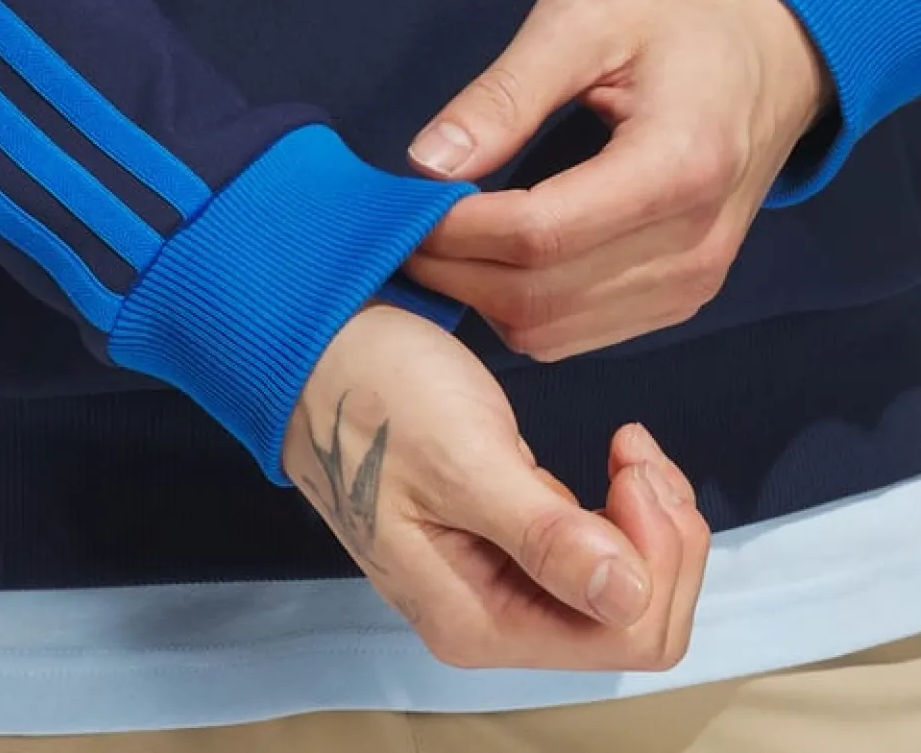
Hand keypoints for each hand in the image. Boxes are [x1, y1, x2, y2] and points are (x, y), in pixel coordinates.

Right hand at [285, 304, 709, 669]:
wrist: (320, 348)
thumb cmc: (376, 396)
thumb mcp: (461, 459)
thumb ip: (543, 535)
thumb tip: (628, 597)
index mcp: (475, 618)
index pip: (622, 633)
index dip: (653, 557)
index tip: (627, 467)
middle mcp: (491, 615)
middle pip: (632, 616)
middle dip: (661, 538)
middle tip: (633, 451)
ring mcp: (500, 579)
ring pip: (625, 584)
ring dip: (649, 517)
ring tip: (626, 445)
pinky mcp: (507, 539)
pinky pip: (599, 551)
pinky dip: (625, 505)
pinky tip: (609, 456)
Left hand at [405, 0, 832, 360]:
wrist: (775, 39)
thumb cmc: (676, 12)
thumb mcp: (583, 16)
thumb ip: (505, 92)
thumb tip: (428, 163)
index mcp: (677, 166)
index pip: (537, 235)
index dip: (453, 231)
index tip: (402, 205)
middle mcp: (694, 242)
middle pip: (537, 297)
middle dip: (452, 270)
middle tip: (402, 226)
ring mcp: (694, 280)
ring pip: (550, 332)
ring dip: (477, 297)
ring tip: (437, 241)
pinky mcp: (682, 295)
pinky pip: (576, 334)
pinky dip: (516, 308)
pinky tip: (486, 260)